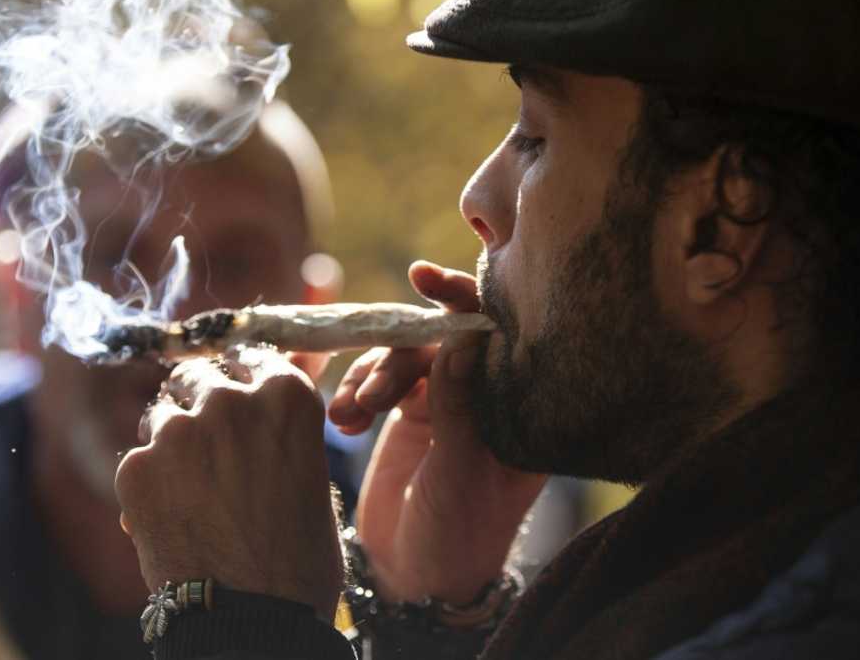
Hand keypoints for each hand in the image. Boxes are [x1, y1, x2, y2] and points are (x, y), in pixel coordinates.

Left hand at [115, 347, 343, 619]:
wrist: (254, 617)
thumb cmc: (297, 555)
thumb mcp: (310, 473)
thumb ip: (278, 430)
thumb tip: (254, 404)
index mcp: (286, 396)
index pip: (250, 357)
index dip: (240, 377)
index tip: (235, 392)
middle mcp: (232, 399)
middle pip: (198, 376)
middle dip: (198, 403)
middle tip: (206, 448)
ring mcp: (179, 430)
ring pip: (161, 414)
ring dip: (170, 440)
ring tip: (189, 490)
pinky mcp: (136, 466)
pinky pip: (137, 458)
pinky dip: (147, 482)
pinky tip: (169, 517)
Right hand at [327, 261, 546, 603]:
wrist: (415, 581)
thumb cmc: (456, 538)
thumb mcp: (459, 476)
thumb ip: (459, 408)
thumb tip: (462, 337)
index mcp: (517, 409)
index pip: (498, 339)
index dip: (466, 301)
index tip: (427, 279)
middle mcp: (484, 397)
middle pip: (440, 341)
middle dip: (400, 357)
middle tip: (371, 393)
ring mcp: (445, 402)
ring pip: (404, 357)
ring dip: (371, 378)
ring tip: (352, 416)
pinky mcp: (409, 413)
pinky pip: (378, 380)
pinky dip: (356, 392)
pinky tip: (342, 421)